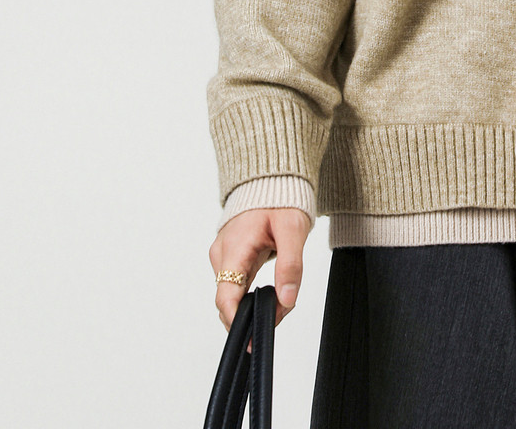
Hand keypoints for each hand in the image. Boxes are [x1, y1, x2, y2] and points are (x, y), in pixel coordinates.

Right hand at [209, 207, 312, 329]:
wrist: (273, 180)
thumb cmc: (281, 199)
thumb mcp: (293, 229)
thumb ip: (291, 266)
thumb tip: (286, 300)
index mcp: (234, 248)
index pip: (225, 296)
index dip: (237, 321)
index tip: (253, 336)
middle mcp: (222, 254)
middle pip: (230, 300)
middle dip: (254, 313)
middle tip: (284, 310)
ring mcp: (224, 256)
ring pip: (233, 294)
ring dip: (254, 304)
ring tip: (283, 298)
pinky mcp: (230, 257)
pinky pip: (237, 284)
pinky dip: (252, 293)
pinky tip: (272, 290)